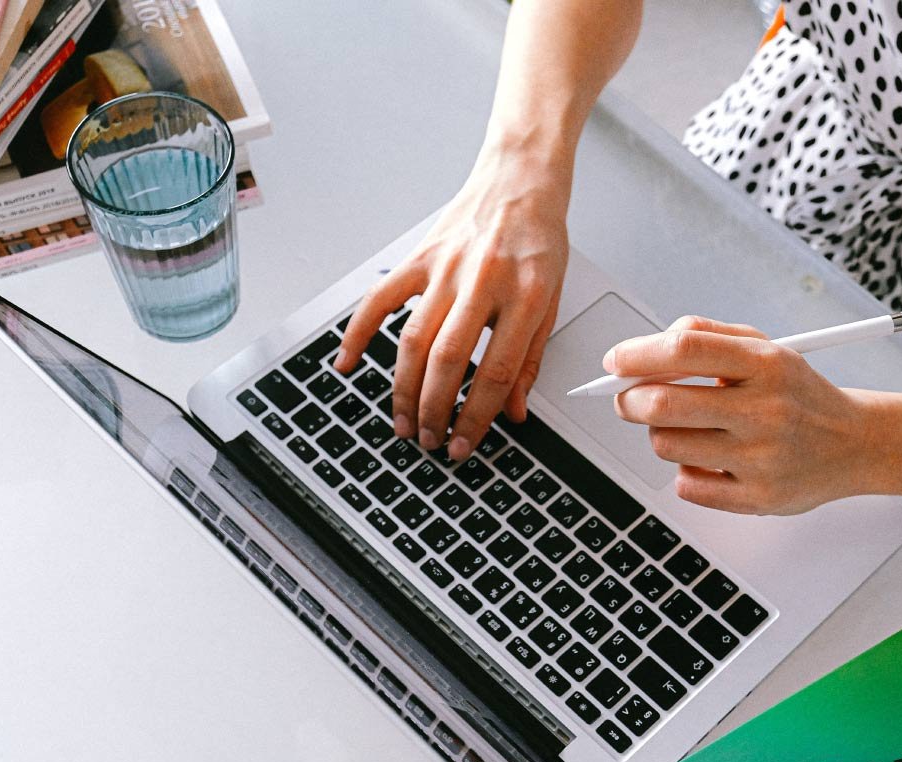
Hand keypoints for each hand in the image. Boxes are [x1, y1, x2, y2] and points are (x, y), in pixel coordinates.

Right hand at [333, 146, 569, 460]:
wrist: (521, 178)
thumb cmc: (539, 238)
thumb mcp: (552, 300)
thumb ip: (529, 358)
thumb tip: (513, 410)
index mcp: (526, 296)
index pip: (495, 372)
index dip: (477, 417)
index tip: (463, 444)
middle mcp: (485, 281)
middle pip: (449, 360)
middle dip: (435, 410)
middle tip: (429, 440)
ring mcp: (448, 268)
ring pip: (413, 339)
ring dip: (404, 388)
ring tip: (403, 421)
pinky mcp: (420, 256)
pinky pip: (380, 300)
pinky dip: (359, 332)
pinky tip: (349, 362)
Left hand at [609, 316, 866, 514]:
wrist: (854, 443)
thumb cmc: (796, 393)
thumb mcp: (764, 347)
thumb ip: (707, 336)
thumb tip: (649, 345)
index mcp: (765, 364)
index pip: (683, 350)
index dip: (636, 354)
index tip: (614, 361)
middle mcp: (765, 410)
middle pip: (662, 403)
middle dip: (628, 400)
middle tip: (626, 399)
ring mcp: (761, 458)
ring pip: (666, 444)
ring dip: (660, 434)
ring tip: (684, 428)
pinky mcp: (757, 498)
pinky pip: (686, 485)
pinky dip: (686, 471)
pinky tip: (710, 459)